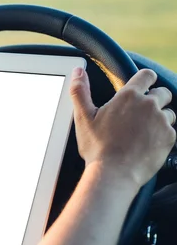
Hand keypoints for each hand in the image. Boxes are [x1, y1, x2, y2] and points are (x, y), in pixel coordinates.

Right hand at [70, 67, 175, 186]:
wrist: (114, 173)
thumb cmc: (97, 146)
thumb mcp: (83, 117)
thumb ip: (80, 91)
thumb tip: (78, 71)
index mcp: (129, 96)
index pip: (147, 75)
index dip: (145, 80)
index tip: (140, 89)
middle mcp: (149, 105)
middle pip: (163, 92)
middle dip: (154, 100)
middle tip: (139, 115)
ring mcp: (162, 121)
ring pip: (168, 112)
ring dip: (159, 118)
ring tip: (141, 132)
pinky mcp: (169, 137)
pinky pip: (171, 130)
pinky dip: (161, 135)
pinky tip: (146, 144)